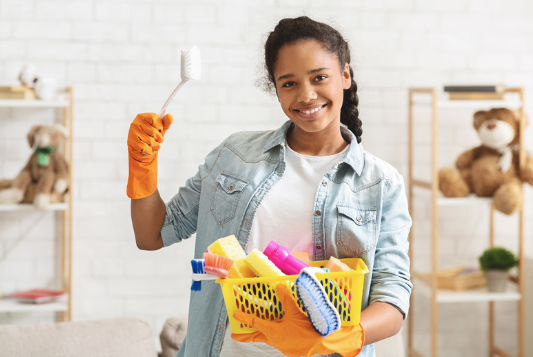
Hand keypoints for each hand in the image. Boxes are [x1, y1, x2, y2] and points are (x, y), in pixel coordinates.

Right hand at [126, 112, 172, 198]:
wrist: (142, 151)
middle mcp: (135, 123)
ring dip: (155, 146)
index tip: (159, 130)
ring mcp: (132, 133)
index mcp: (142, 116)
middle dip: (159, 138)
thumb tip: (169, 116)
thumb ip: (166, 123)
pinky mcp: (131, 143)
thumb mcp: (160, 130)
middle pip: (154, 131)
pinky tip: (147, 149)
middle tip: (156, 139)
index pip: (155, 118)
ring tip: (153, 145)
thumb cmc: (152, 137)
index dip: (159, 126)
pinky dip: (150, 151)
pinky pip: (146, 148)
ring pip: (151, 141)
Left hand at [231, 284, 363, 356]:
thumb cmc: (309, 330)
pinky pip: (279, 341)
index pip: (255, 323)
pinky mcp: (291, 348)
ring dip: (262, 333)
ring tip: (257, 329)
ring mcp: (283, 346)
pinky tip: (279, 330)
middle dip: (247, 334)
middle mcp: (276, 341)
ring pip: (269, 338)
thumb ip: (286, 298)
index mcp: (274, 332)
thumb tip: (278, 286)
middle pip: (258, 336)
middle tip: (236, 333)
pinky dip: (275, 335)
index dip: (245, 318)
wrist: (325, 343)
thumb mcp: (296, 312)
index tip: (235, 316)